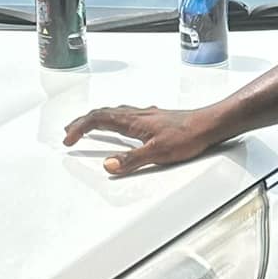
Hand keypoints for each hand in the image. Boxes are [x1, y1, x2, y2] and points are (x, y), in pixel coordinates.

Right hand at [63, 104, 220, 176]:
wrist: (209, 125)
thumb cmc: (188, 136)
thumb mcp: (157, 152)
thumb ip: (131, 160)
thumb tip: (108, 165)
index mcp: (133, 121)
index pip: (98, 120)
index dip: (79, 129)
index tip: (68, 140)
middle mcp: (137, 115)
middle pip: (102, 114)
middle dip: (82, 123)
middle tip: (69, 133)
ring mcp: (146, 116)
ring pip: (114, 113)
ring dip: (96, 120)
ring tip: (87, 128)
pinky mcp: (155, 120)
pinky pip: (126, 116)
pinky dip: (113, 120)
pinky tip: (121, 126)